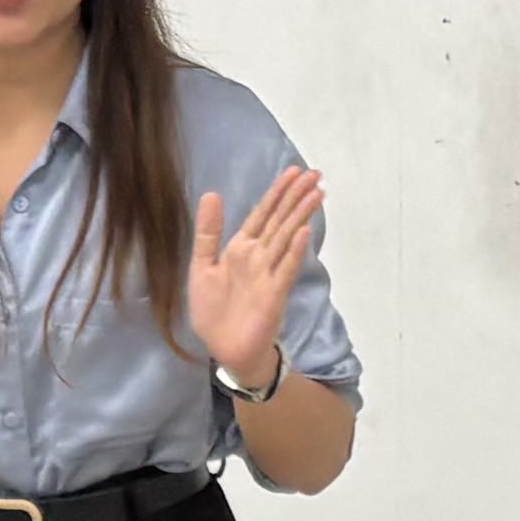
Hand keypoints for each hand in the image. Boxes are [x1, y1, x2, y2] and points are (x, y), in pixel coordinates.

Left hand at [184, 165, 324, 395]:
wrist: (224, 348)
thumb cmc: (214, 311)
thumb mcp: (202, 266)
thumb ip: (208, 232)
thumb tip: (212, 193)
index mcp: (240, 248)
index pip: (262, 214)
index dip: (277, 192)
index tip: (294, 171)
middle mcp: (258, 256)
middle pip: (280, 220)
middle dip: (296, 196)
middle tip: (316, 173)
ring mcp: (269, 273)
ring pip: (287, 237)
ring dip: (301, 215)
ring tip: (318, 193)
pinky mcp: (274, 293)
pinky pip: (286, 268)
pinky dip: (296, 251)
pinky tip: (305, 232)